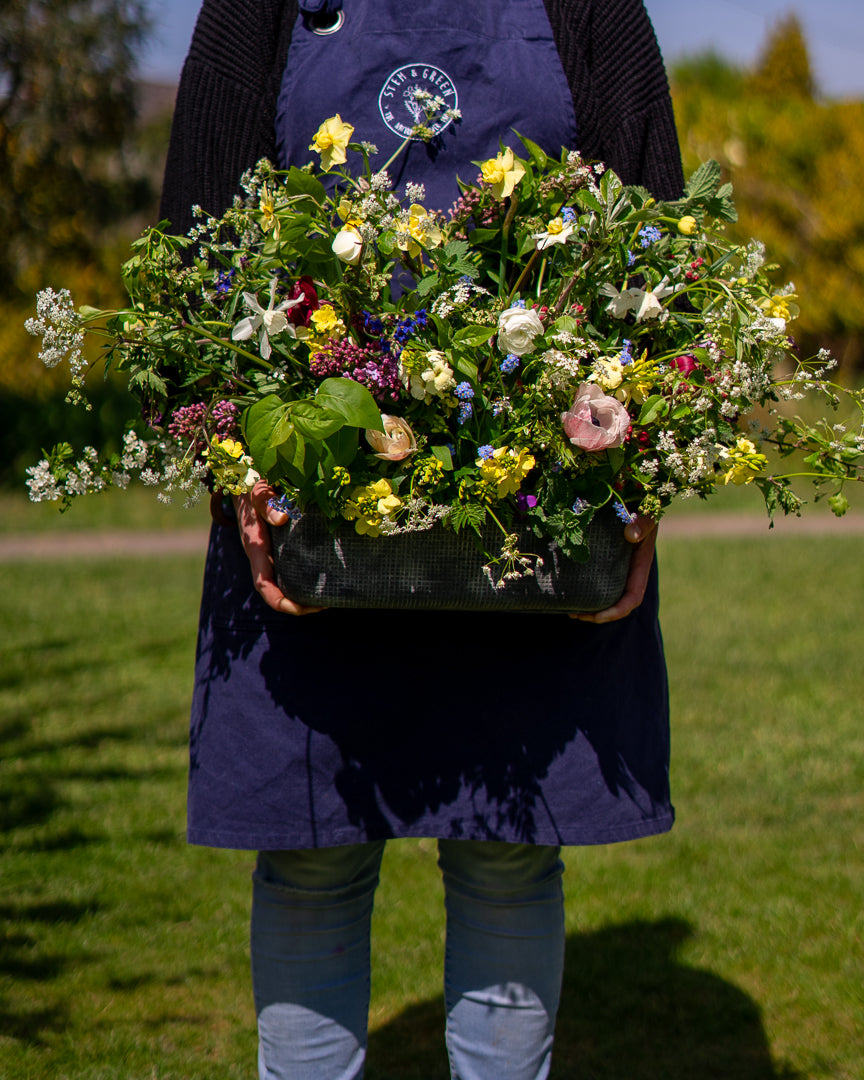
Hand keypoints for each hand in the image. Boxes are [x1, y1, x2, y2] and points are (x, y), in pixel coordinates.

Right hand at [233, 480, 324, 615]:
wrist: (242, 477)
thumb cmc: (249, 485)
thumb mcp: (257, 490)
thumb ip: (266, 502)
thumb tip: (282, 518)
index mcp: (255, 547)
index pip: (264, 585)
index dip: (282, 601)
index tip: (305, 607)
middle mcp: (262, 555)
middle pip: (277, 590)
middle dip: (299, 603)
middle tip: (327, 603)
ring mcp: (270, 552)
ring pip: (285, 580)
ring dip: (304, 592)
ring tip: (331, 594)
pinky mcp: (279, 545)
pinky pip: (291, 566)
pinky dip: (306, 575)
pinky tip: (326, 572)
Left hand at [569, 513, 656, 623]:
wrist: (638, 505)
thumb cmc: (645, 510)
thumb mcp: (647, 516)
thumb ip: (642, 524)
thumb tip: (630, 534)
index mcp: (640, 566)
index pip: (632, 597)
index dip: (616, 611)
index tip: (597, 617)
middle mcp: (630, 572)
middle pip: (617, 603)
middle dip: (598, 614)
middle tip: (574, 615)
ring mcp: (618, 569)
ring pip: (606, 595)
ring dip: (590, 607)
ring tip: (569, 610)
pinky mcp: (606, 562)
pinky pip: (598, 581)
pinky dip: (586, 590)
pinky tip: (570, 590)